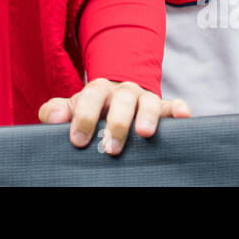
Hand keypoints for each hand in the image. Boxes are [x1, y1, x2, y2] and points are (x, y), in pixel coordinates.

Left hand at [39, 78, 190, 156]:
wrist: (116, 100)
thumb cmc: (92, 111)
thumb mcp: (73, 108)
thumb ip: (57, 111)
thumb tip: (55, 118)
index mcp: (99, 90)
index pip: (91, 97)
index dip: (84, 117)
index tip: (78, 140)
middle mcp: (123, 91)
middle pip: (121, 99)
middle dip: (116, 123)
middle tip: (110, 148)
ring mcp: (144, 98)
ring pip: (148, 101)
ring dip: (147, 115)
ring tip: (144, 133)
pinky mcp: (163, 108)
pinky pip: (172, 105)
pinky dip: (178, 109)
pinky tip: (183, 115)